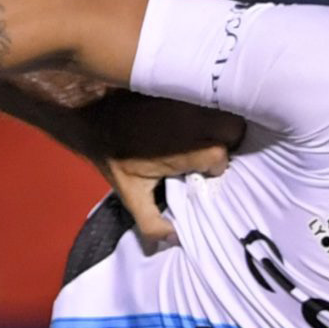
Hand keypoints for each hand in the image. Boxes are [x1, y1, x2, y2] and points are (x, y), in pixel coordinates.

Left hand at [89, 96, 239, 249]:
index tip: (201, 171)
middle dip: (226, 140)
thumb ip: (152, 222)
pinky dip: (207, 104)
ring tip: (201, 132)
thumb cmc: (115, 157)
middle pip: (234, 131)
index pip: (224, 160)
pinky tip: (190, 115)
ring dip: (219, 121)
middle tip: (206, 149)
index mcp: (195, 150)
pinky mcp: (185, 86)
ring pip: (225, 109)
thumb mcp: (131, 194)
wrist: (94, 115)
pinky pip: (208, 94)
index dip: (214, 167)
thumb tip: (174, 241)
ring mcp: (195, 100)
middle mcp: (201, 123)